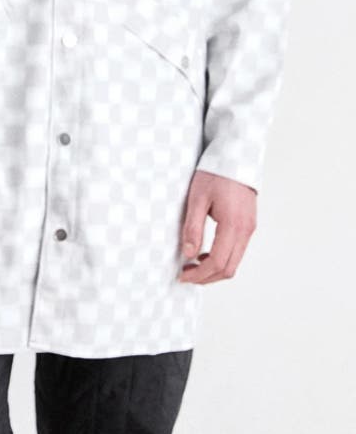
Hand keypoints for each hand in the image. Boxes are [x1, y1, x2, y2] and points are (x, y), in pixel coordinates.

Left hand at [179, 169, 256, 284]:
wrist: (235, 156)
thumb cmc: (215, 173)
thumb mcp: (197, 198)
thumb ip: (193, 228)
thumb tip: (189, 254)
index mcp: (233, 225)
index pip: (218, 262)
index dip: (200, 274)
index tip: (183, 275)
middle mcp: (246, 230)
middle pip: (229, 268)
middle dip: (207, 277)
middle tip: (186, 275)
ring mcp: (250, 228)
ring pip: (235, 262)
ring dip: (214, 269)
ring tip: (193, 265)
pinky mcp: (249, 225)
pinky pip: (237, 251)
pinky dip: (222, 258)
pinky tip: (205, 253)